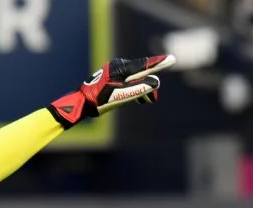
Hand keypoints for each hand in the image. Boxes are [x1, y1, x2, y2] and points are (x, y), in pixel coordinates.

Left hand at [49, 55, 175, 127]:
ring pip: (134, 79)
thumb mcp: (121, 95)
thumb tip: (156, 82)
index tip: (171, 59)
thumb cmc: (99, 99)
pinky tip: (139, 99)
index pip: (144, 65)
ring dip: (142, 89)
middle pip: (140, 73)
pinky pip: (127, 82)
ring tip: (148, 101)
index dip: (158, 64)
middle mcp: (118, 66)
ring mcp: (114, 72)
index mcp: (121, 68)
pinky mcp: (111, 78)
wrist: (81, 103)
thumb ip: (139, 88)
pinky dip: (134, 89)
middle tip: (154, 99)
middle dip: (149, 84)